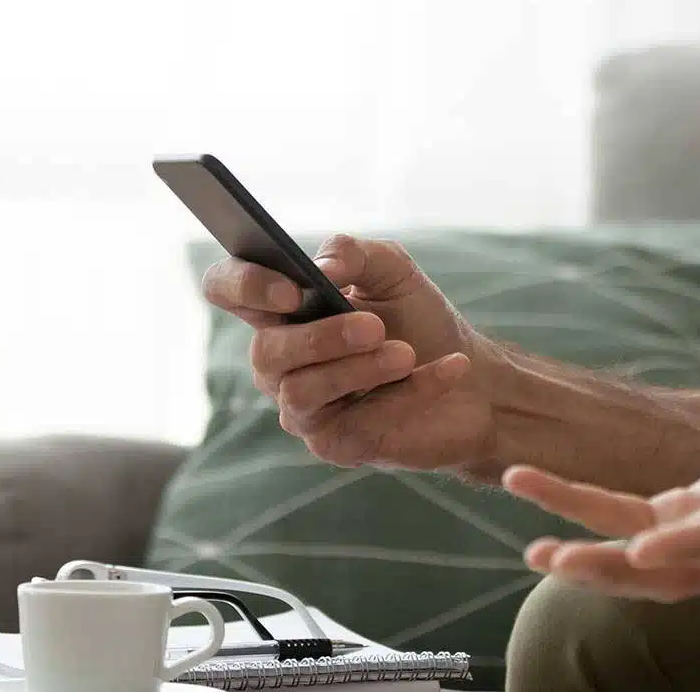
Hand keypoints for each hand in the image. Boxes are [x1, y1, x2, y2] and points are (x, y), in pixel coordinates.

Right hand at [202, 235, 500, 472]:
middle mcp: (281, 361)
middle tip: (374, 326)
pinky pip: (359, 423)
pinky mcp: (336, 445)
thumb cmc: (420, 320)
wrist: (473, 378)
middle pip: (266, 352)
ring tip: (407, 353)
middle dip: (322, 337)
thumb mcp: (394, 272)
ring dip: (360, 369)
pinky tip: (449, 369)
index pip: (227, 289)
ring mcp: (303, 408)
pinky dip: (409, 392)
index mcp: (282, 309)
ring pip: (302, 393)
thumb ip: (356, 254)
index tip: (293, 289)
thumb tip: (323, 266)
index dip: (243, 285)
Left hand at [502, 305, 699, 601]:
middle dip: (612, 568)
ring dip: (593, 559)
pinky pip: (640, 536)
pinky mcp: (697, 525)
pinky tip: (555, 518)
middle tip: (554, 557)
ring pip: (647, 564)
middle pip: (672, 574)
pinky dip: (600, 529)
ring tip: (534, 550)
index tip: (641, 547)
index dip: (688, 546)